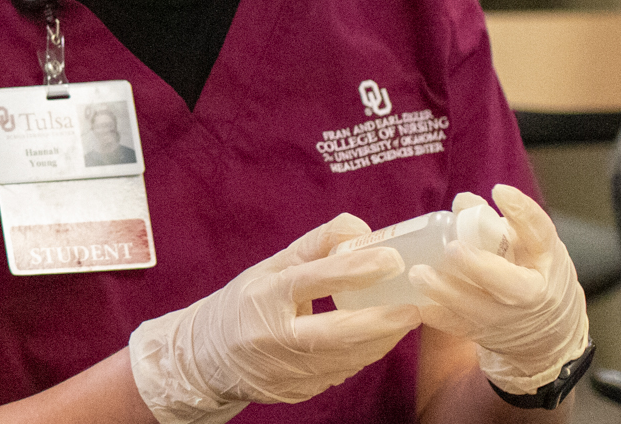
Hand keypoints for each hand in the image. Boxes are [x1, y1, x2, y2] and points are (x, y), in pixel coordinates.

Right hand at [130, 213, 422, 423]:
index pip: (311, 280)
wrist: (207, 358)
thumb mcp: (268, 268)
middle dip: (380, 321)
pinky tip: (379, 339)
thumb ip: (314, 248)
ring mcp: (285, 370)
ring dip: (381, 340)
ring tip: (406, 319)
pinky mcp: (298, 392)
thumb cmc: (243, 305)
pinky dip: (364, 354)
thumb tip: (359, 228)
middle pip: (335, 332)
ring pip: (346, 358)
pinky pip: (341, 372)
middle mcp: (272, 336)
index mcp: (262, 297)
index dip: (352, 269)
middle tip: (413, 307)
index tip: (390, 259)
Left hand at [407, 185, 590, 394]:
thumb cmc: (532, 273)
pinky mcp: (482, 333)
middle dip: (481, 267)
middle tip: (452, 248)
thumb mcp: (528, 246)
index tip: (499, 191)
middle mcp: (531, 293)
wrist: (547, 334)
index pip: (541, 234)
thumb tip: (463, 201)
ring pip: (478, 309)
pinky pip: (456, 327)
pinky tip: (414, 302)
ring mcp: (507, 318)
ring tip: (418, 273)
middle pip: (511, 285)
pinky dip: (435, 315)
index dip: (522, 213)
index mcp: (546, 261)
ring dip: (446, 292)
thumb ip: (496, 222)